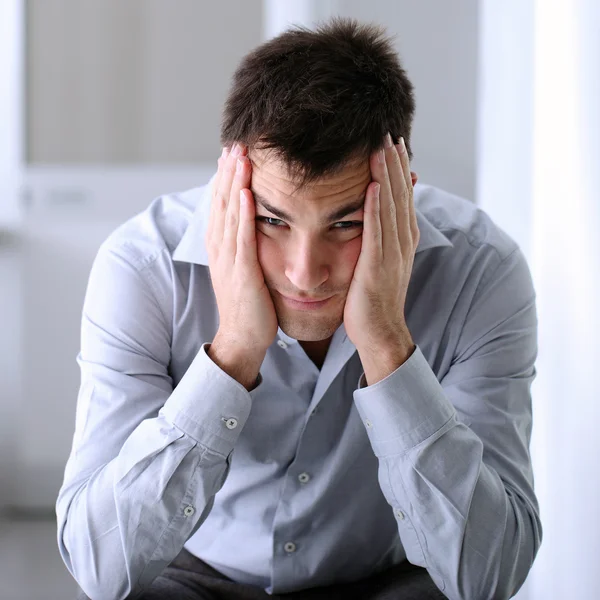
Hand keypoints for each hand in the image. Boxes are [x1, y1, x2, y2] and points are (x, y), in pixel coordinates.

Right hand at [206, 143, 277, 354]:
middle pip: (222, 202)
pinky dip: (244, 214)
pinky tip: (248, 193)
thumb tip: (256, 220)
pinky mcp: (243, 272)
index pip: (221, 204)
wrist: (244, 337)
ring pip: (230, 214)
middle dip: (228, 172)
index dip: (224, 177)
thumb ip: (245, 243)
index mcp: (221, 246)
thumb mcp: (243, 267)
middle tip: (235, 142)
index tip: (232, 151)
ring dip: (234, 184)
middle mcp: (221, 249)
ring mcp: (230, 260)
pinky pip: (243, 238)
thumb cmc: (250, 303)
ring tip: (239, 156)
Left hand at [343, 134, 418, 379]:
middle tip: (388, 132)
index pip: (402, 196)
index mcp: (403, 240)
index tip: (392, 142)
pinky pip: (376, 232)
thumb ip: (380, 237)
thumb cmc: (372, 298)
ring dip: (387, 176)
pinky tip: (371, 185)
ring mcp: (392, 254)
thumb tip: (373, 215)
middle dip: (394, 163)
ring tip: (382, 147)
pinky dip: (376, 207)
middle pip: (400, 195)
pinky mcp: (376, 267)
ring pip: (390, 207)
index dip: (398, 169)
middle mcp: (402, 243)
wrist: (380, 332)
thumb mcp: (380, 262)